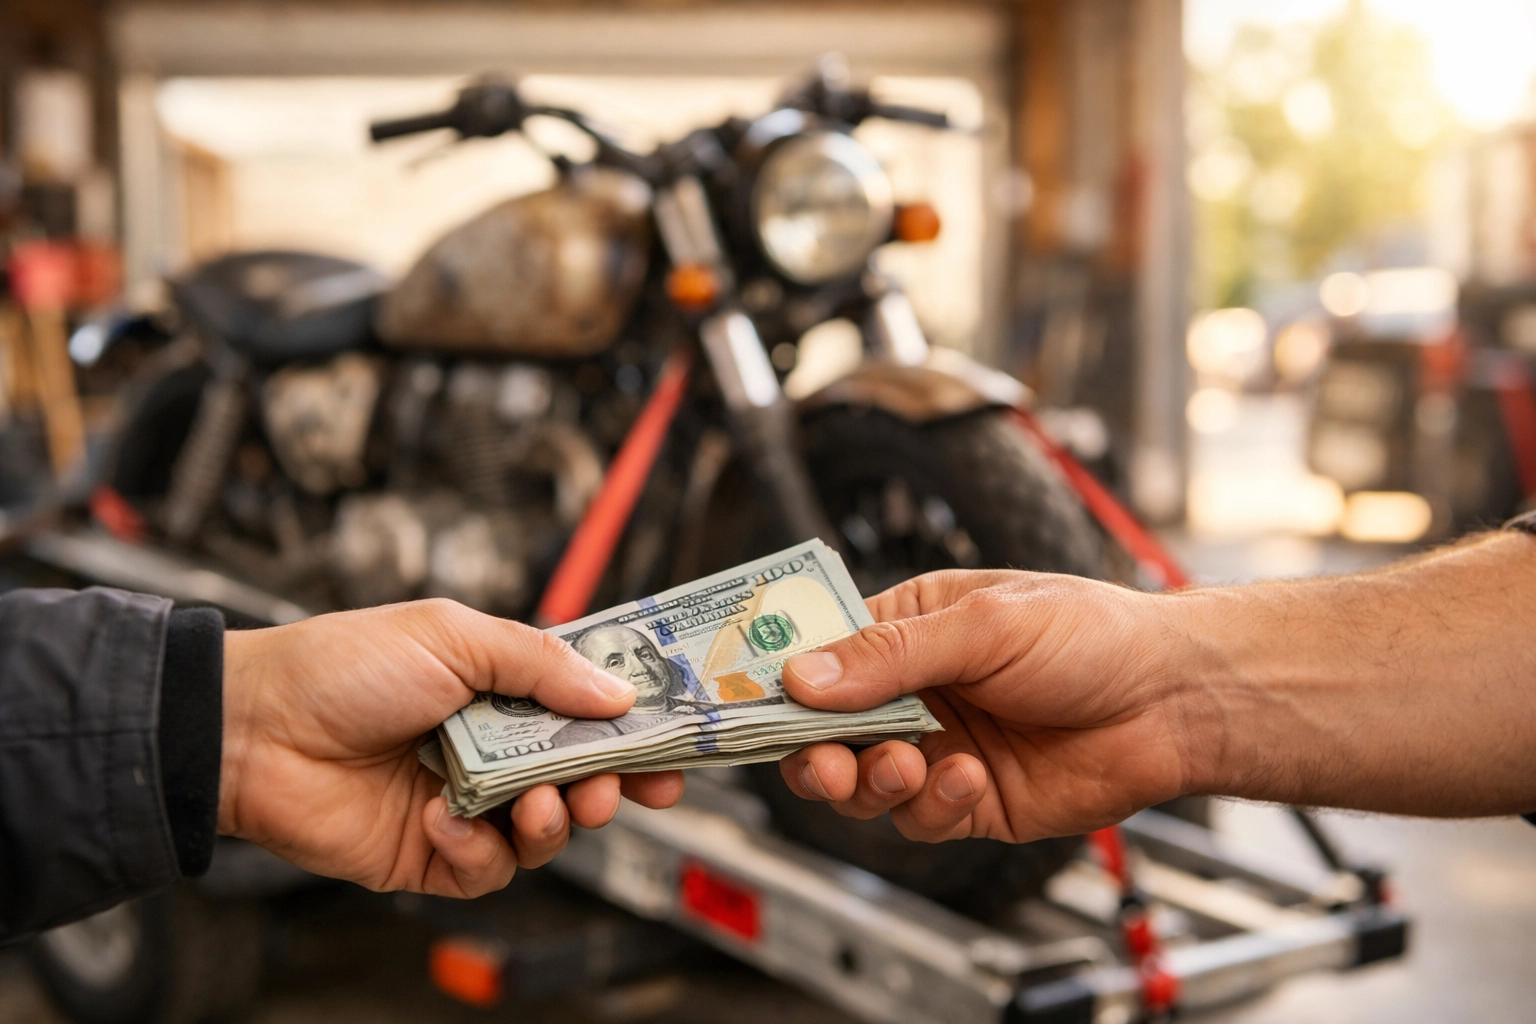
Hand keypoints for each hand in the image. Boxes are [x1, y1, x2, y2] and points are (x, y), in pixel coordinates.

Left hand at [218, 599, 684, 896]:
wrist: (252, 729)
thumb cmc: (344, 665)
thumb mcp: (453, 637)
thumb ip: (541, 664)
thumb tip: (617, 695)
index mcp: (503, 687)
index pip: (589, 708)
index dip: (635, 726)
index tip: (676, 738)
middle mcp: (493, 746)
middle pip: (583, 775)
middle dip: (613, 783)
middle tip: (622, 784)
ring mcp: (466, 803)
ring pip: (547, 832)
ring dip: (556, 821)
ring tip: (539, 803)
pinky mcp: (433, 855)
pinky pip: (489, 871)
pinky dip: (480, 852)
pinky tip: (448, 822)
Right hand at [778, 571, 1201, 843]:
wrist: (1175, 700)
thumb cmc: (1092, 635)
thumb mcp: (984, 625)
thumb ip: (890, 655)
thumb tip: (803, 675)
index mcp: (908, 627)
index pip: (819, 652)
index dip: (780, 679)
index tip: (750, 701)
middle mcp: (916, 690)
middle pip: (825, 730)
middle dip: (816, 750)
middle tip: (824, 760)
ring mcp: (939, 748)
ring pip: (863, 783)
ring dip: (874, 781)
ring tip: (911, 764)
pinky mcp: (969, 803)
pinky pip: (918, 819)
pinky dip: (933, 805)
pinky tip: (967, 779)